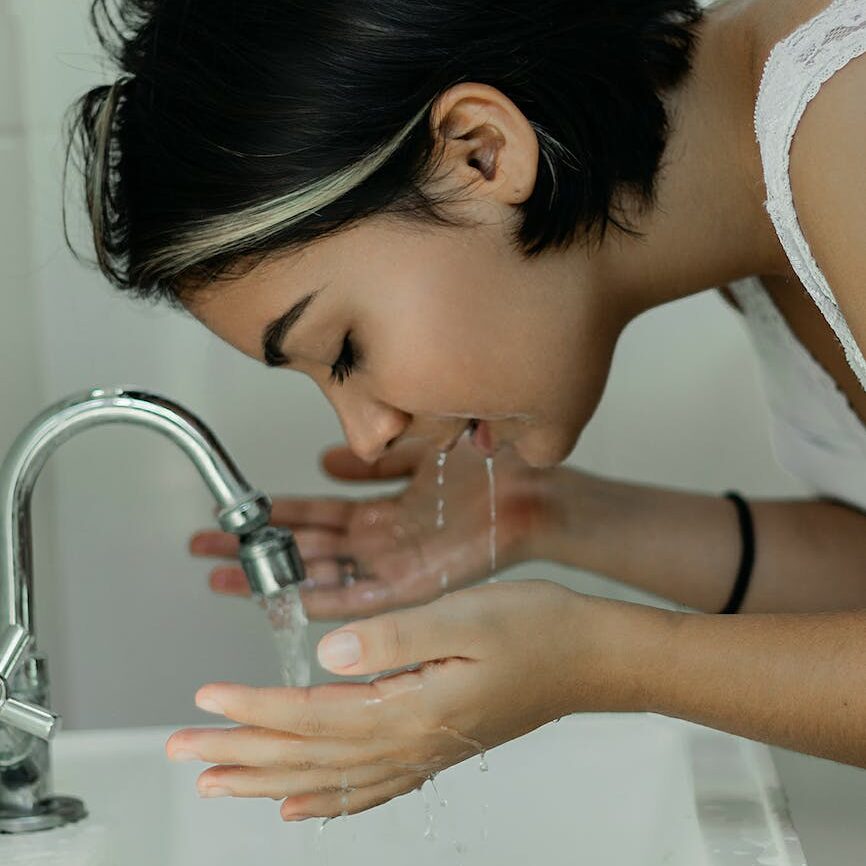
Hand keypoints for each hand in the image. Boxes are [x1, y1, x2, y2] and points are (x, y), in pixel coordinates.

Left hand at [165, 580, 665, 819]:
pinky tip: (301, 809)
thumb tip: (326, 657)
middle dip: (240, 752)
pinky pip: (370, 789)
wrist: (592, 658)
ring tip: (220, 781)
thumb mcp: (465, 616)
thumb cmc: (537, 630)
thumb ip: (393, 638)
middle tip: (184, 749)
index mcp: (412, 707)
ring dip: (269, 781)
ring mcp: (424, 751)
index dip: (254, 708)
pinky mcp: (437, 747)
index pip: (312, 716)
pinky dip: (327, 803)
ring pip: (329, 779)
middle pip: (308, 756)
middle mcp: (412, 741)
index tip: (206, 698)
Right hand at [189, 437, 555, 617]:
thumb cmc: (485, 469)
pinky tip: (290, 601)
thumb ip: (371, 460)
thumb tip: (326, 457)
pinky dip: (327, 600)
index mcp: (380, 511)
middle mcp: (379, 541)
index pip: (312, 515)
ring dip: (275, 577)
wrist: (533, 491)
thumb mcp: (415, 452)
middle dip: (255, 550)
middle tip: (204, 550)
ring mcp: (393, 565)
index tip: (232, 514)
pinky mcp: (414, 585)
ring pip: (321, 575)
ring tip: (225, 577)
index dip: (271, 515)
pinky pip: (362, 598)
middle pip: (304, 548)